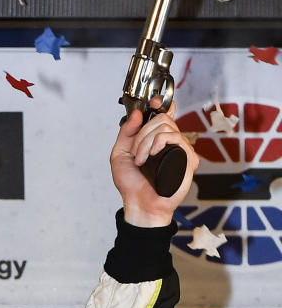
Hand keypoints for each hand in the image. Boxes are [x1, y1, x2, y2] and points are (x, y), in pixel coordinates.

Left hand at [110, 100, 198, 226]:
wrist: (139, 204)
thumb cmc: (132, 184)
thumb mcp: (119, 154)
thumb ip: (126, 132)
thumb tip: (139, 113)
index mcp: (156, 139)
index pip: (164, 113)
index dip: (160, 104)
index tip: (152, 103)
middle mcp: (169, 142)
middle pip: (162, 119)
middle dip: (143, 134)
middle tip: (136, 152)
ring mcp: (180, 150)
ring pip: (167, 128)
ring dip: (147, 142)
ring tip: (141, 160)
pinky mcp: (188, 159)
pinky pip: (177, 139)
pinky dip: (160, 144)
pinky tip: (153, 157)